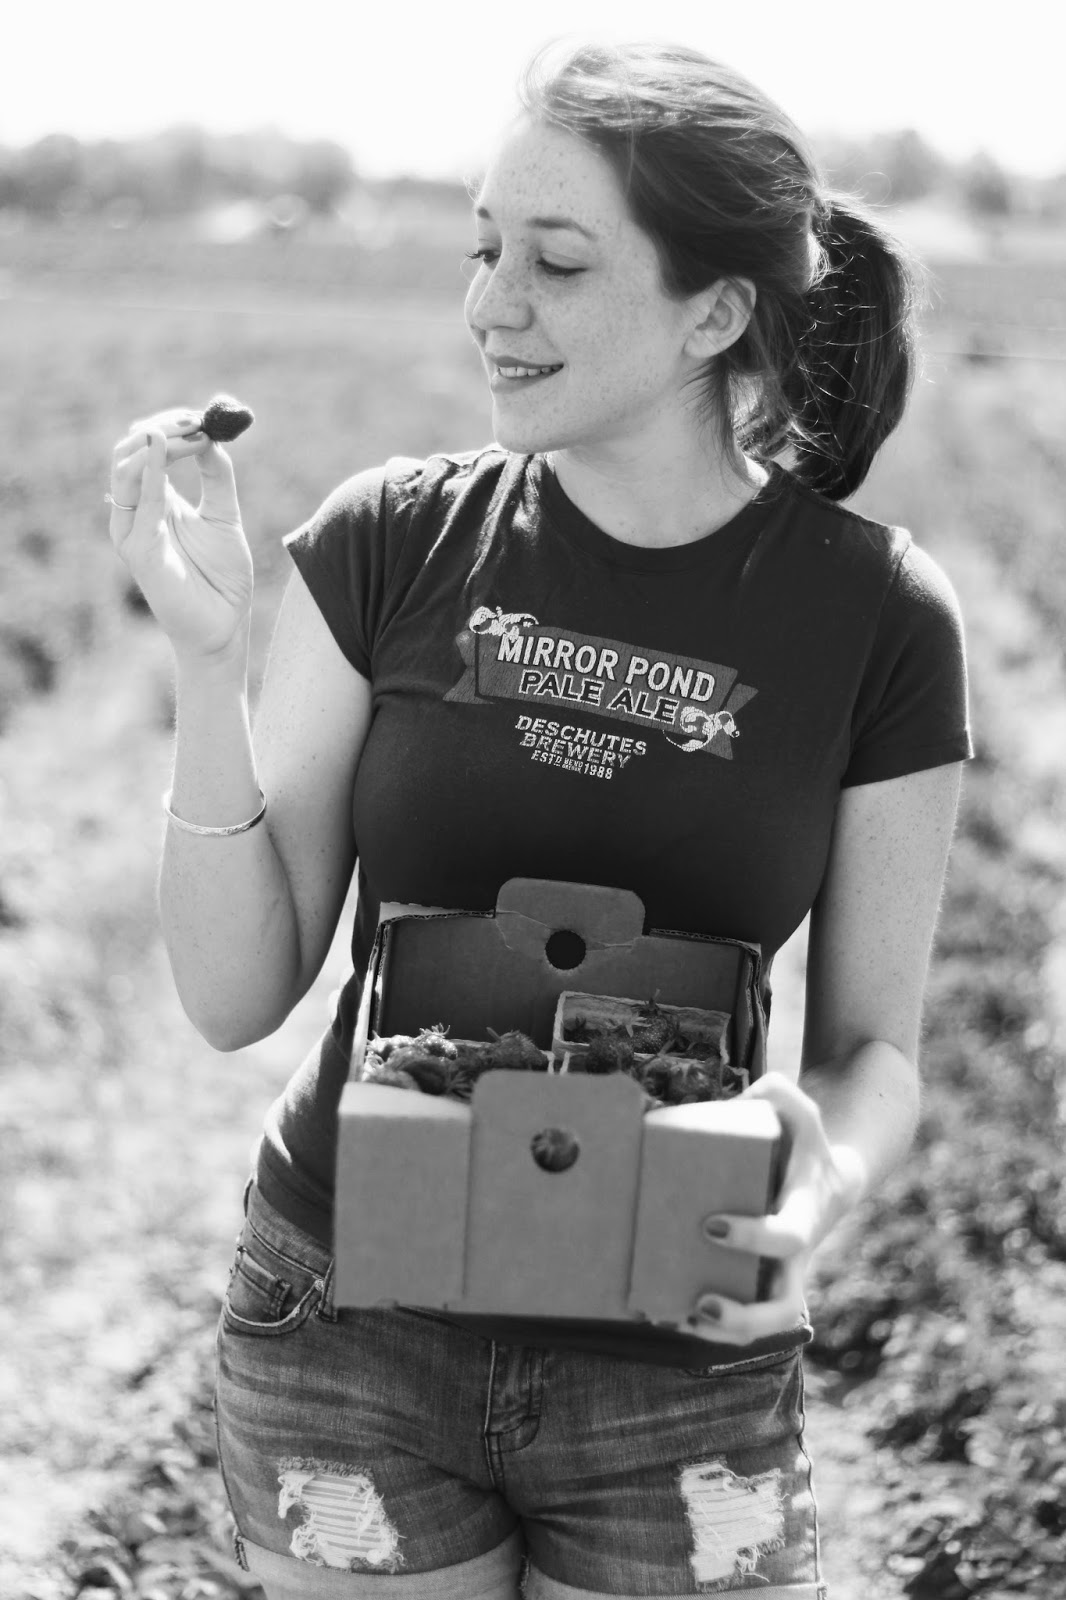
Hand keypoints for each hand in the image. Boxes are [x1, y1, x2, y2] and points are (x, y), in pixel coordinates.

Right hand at [108, 407, 253, 661]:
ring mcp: (132, 531)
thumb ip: (216, 475)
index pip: (146, 448)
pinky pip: (137, 503)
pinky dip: (150, 472)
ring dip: (155, 443)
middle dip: (161, 427)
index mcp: (154, 501)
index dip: (171, 426)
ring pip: (123, 469)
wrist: (224, 626)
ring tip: (188, 432)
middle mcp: (136, 512)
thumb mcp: (224, 514)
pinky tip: (164, 447)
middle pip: (128, 451)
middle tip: (195, 419)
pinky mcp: (137, 550)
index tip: (203, 416)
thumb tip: (212, 433)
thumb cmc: (222, 578)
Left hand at [689, 1072, 857, 1345]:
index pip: (787, 1240)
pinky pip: (737, 1319)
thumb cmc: (804, 1142)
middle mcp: (794, 1261)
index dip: (753, 1240)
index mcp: (804, 1218)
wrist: (830, 1178)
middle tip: (699, 1304)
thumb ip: (779, 1092)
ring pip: (759, 1330)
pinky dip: (701, 1325)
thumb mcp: (802, 1112)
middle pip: (780, 1312)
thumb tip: (733, 1105)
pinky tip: (659, 1313)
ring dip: (716, 1335)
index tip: (711, 1225)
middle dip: (741, 1318)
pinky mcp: (756, 1285)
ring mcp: (777, 1279)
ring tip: (670, 1320)